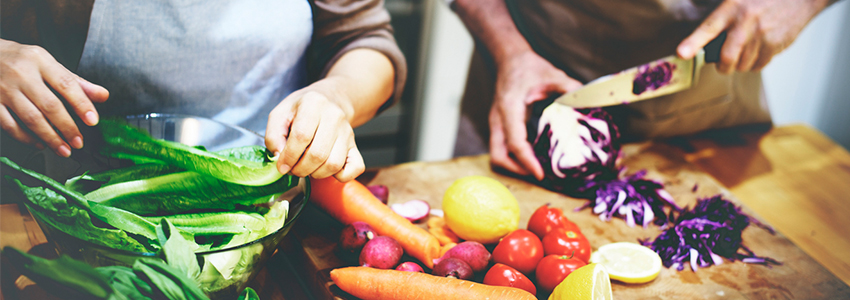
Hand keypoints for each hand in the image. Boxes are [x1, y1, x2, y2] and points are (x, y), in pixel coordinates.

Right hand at [0, 39, 108, 156]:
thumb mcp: (49, 64)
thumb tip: (103, 96)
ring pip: (30, 118)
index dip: (82, 104)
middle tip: (79, 142)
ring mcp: (4, 89)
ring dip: (50, 138)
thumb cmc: (23, 62)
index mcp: (41, 61)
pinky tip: (40, 144)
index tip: (93, 120)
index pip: (66, 84)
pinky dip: (27, 138)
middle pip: (49, 105)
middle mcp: (22, 74)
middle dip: (67, 127)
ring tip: (64, 150)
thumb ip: (76, 82)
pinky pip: (10, 125)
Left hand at [265, 79, 364, 181]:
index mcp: (313, 103)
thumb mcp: (280, 113)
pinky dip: (341, 176)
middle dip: (300, 169)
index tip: (282, 166)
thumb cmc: (302, 109)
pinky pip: (355, 168)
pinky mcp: (355, 146)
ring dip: (316, 174)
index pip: (301, 136)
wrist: (329, 101)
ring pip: (334, 164)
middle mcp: (334, 116)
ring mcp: (347, 132)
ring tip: (307, 168)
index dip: (289, 156)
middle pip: (318, 154)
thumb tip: (279, 157)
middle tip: (292, 168)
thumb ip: (273, 135)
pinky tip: (326, 169)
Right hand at [489, 50, 582, 179]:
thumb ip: (569, 88)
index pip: (515, 142)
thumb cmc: (528, 66)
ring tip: (536, 169)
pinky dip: (515, 157)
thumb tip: (587, 103)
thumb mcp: (552, 74)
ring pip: (497, 154)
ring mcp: (496, 124)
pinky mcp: (499, 126)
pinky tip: (533, 156)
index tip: (540, 174)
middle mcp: (498, 119)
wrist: (509, 59)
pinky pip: (502, 148)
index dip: (527, 161)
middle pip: (498, 156)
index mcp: (509, 108)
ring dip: (514, 166)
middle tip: (539, 174)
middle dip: (516, 170)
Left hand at [677, 0, 830, 73]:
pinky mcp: (776, 45)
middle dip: (721, 66)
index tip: (682, 53)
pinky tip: (757, 50)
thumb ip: (721, 15)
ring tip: (743, 52)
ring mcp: (762, 35)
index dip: (693, 42)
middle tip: (721, 64)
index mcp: (732, 8)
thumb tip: (705, 39)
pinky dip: (754, 64)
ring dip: (739, 64)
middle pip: (727, 57)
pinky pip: (758, 65)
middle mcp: (746, 23)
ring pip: (742, 65)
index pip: (708, 28)